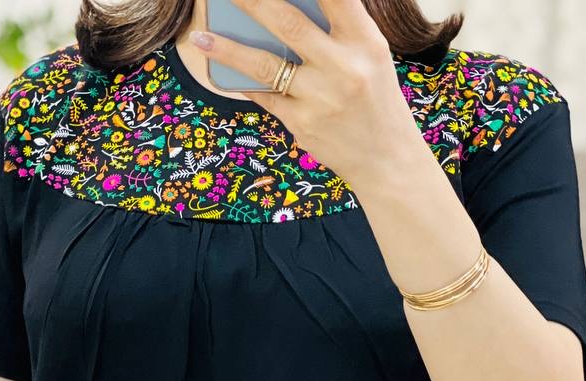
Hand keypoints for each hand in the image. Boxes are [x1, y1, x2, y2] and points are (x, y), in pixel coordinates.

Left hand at [188, 0, 417, 185]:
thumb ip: (338, 27)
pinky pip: (264, 95)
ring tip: (199, 37)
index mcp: (365, 41)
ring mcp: (319, 98)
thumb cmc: (374, 99)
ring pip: (264, 65)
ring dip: (227, 49)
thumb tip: (287, 9)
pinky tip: (222, 69)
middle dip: (250, 1)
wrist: (386, 160)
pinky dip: (243, 81)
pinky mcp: (302, 124)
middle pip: (286, 22)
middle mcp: (342, 66)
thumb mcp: (370, 56)